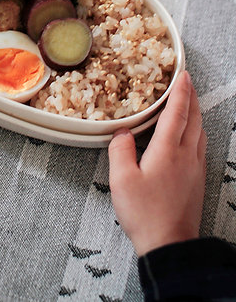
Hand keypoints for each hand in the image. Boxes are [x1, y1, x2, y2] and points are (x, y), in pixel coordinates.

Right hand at [108, 71, 206, 255]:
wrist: (170, 245)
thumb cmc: (145, 214)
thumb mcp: (122, 180)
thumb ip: (120, 151)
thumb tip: (122, 133)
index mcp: (168, 151)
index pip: (177, 113)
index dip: (180, 92)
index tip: (183, 75)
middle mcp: (186, 156)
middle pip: (194, 118)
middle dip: (191, 97)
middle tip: (187, 82)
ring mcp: (195, 168)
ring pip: (200, 132)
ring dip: (195, 113)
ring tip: (189, 103)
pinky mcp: (197, 180)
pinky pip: (200, 146)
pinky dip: (196, 131)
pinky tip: (190, 135)